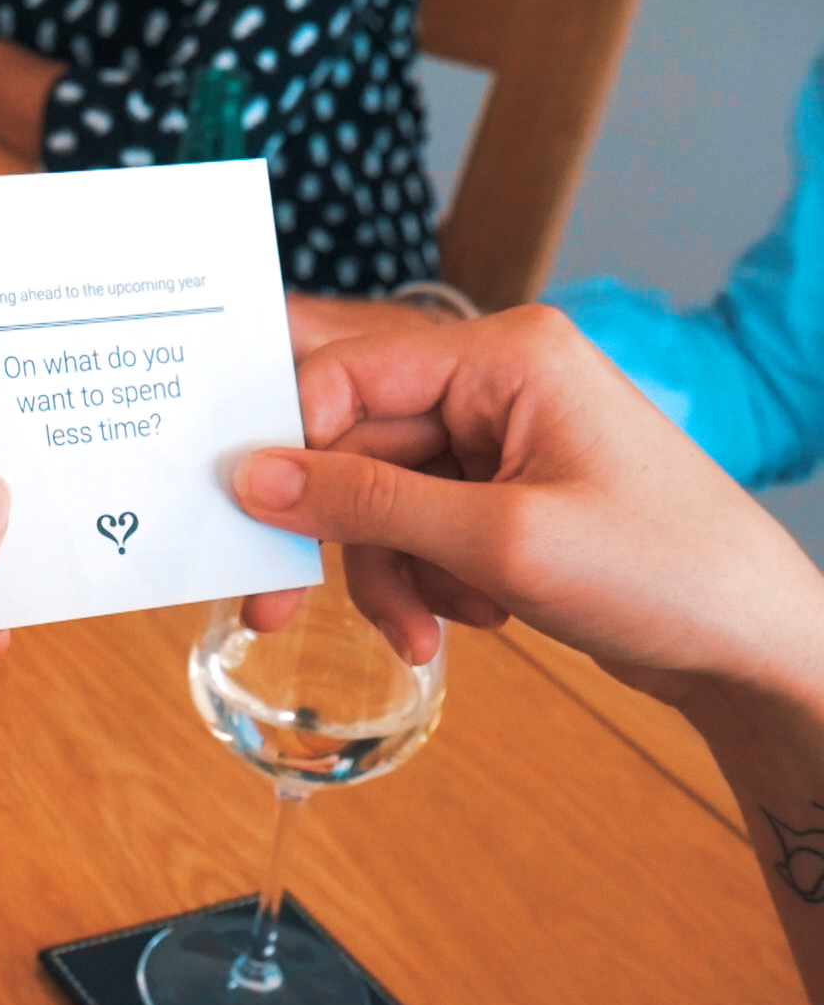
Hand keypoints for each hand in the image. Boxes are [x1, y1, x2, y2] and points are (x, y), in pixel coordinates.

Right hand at [232, 305, 823, 705]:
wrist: (755, 649)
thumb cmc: (667, 573)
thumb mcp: (499, 542)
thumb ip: (366, 505)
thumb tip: (252, 479)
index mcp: (507, 355)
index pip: (351, 373)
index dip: (291, 443)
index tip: (249, 513)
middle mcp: (497, 383)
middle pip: (354, 444)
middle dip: (335, 533)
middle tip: (270, 602)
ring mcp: (499, 440)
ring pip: (377, 498)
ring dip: (386, 572)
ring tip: (424, 632)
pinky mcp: (500, 494)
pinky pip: (414, 528)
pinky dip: (422, 581)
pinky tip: (467, 620)